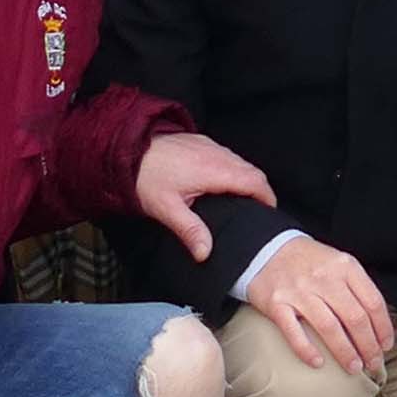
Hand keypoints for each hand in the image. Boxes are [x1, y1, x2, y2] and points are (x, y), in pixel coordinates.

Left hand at [132, 129, 274, 264]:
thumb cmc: (146, 177)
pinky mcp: (202, 142)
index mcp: (216, 171)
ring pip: (240, 162)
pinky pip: (227, 156)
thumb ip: (190, 230)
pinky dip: (234, 169)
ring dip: (247, 178)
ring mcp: (211, 146)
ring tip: (243, 199)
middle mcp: (218, 155)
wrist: (127, 147)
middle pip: (252, 171)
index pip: (255, 182)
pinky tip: (221, 183)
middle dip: (260, 190)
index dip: (267, 197)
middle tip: (259, 210)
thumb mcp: (167, 209)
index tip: (269, 212)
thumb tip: (206, 253)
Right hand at [245, 234, 396, 375]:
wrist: (268, 249)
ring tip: (354, 368)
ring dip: (344, 352)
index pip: (372, 301)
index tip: (386, 345)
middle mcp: (325, 278)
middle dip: (368, 345)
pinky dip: (307, 350)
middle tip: (373, 363)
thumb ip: (357, 287)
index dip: (383, 327)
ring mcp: (299, 291)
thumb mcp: (339, 263)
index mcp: (345, 267)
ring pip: (329, 327)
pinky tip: (318, 363)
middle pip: (354, 317)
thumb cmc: (310, 262)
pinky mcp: (277, 304)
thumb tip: (378, 323)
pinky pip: (294, 332)